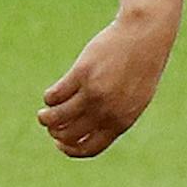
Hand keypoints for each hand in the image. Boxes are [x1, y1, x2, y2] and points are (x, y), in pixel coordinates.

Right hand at [39, 13, 176, 158]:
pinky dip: (49, 98)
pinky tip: (50, 96)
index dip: (70, 150)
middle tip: (50, 125)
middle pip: (70, 135)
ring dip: (46, 119)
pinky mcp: (82, 73)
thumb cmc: (139, 69)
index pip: (90, 148)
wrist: (144, 37)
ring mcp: (93, 93)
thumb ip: (116, 116)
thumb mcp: (134, 99)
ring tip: (43, 115)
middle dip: (56, 133)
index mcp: (121, 122)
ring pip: (58, 117)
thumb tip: (89, 130)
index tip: (59, 143)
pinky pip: (56, 94)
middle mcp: (106, 111)